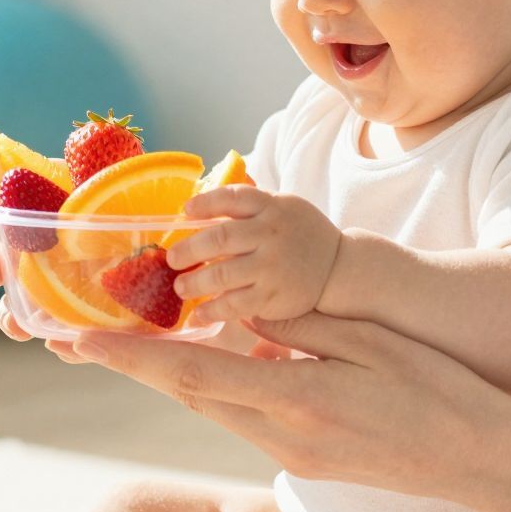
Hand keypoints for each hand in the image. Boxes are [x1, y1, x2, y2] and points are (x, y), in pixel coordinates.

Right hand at [0, 184, 285, 360]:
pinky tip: (62, 344)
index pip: (21, 198)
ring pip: (34, 301)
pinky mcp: (104, 322)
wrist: (223, 258)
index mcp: (73, 204)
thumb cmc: (188, 211)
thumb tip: (202, 160)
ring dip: (13, 310)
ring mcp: (79, 285)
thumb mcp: (171, 187)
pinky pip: (75, 335)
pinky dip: (65, 342)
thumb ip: (156, 172)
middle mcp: (67, 246)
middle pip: (14, 254)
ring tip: (15, 320)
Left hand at [66, 311, 510, 494]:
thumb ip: (298, 324)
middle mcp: (280, 436)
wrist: (479, 459)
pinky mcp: (300, 459)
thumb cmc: (436, 388)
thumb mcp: (367, 340)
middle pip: (185, 392)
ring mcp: (289, 454)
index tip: (80, 339)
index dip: (131, 355)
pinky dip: (205, 385)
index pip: (194, 373)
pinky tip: (189, 360)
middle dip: (127, 362)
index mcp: (296, 400)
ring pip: (207, 404)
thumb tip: (240, 309)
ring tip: (109, 342)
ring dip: (161, 373)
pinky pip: (237, 415)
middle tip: (69, 335)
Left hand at [166, 188, 343, 321]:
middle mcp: (270, 234)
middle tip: (172, 259)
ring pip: (222, 274)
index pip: (232, 197)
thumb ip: (248, 206)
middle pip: (220, 237)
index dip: (205, 203)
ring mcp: (272, 267)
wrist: (338, 268)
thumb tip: (195, 210)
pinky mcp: (273, 296)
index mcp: (271, 207)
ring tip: (180, 287)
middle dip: (189, 249)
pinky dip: (212, 310)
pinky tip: (199, 314)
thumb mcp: (282, 207)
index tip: (185, 211)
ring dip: (194, 282)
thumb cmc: (299, 234)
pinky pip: (235, 304)